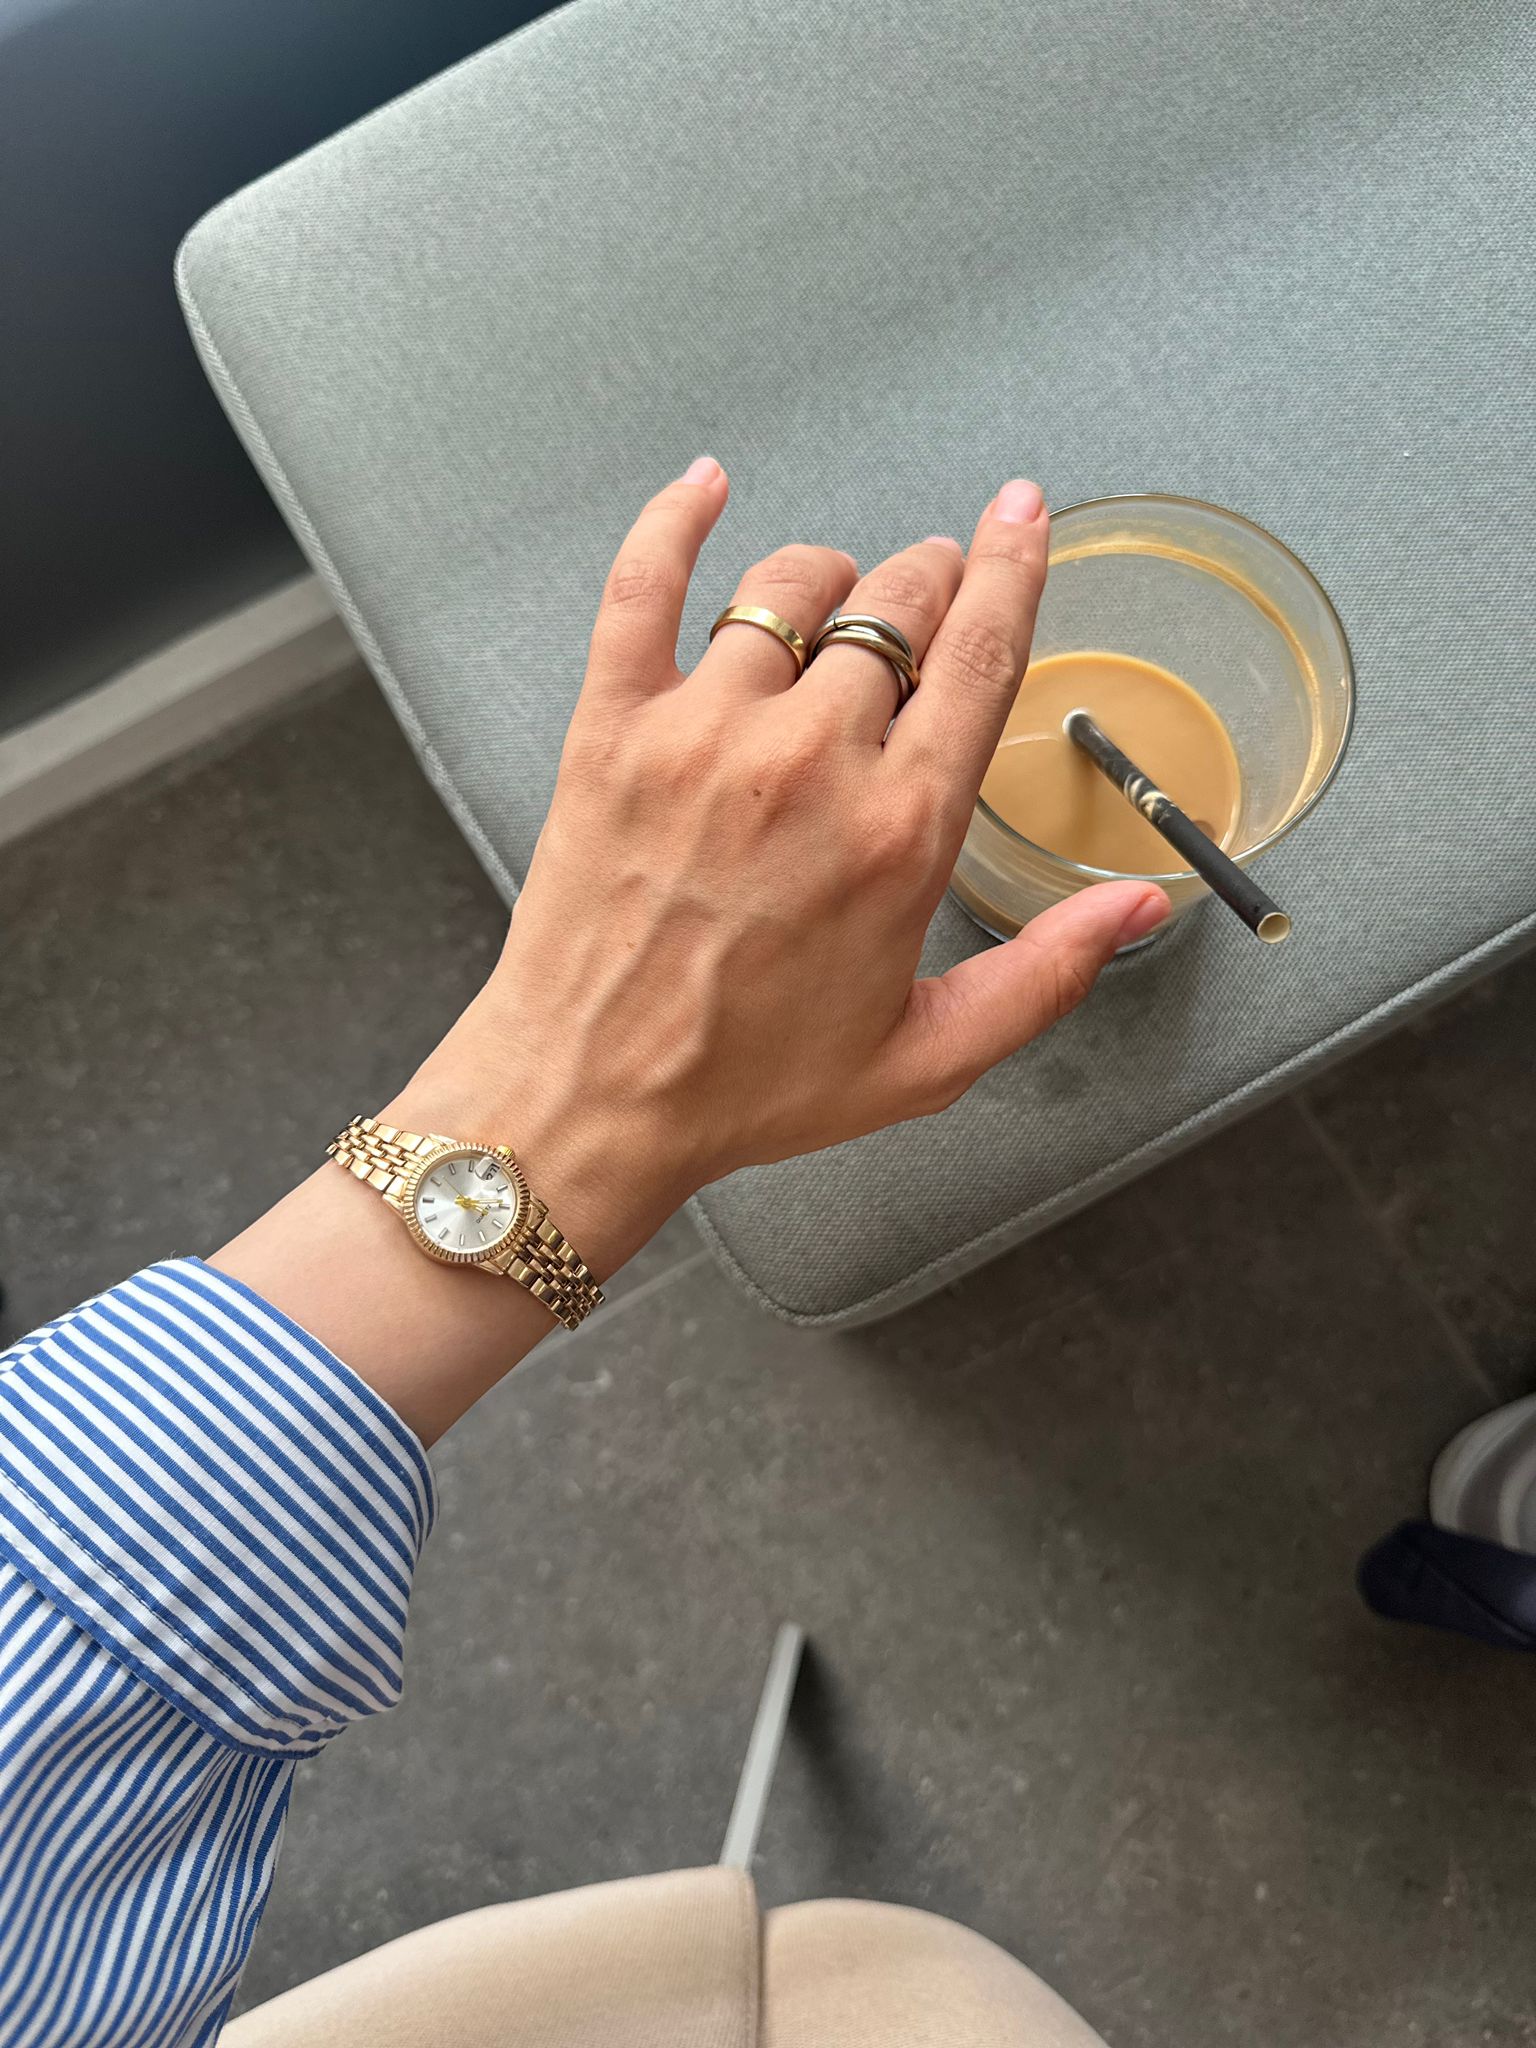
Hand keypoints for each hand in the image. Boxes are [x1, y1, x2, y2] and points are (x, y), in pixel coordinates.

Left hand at [407, 462, 1168, 1272]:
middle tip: (926, 600)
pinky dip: (675, 520)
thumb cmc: (753, 1085)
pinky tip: (705, 484)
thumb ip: (1045, 973)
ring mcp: (702, 734)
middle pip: (895, 607)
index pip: (979, 654)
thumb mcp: (929, 1056)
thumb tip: (1140, 905)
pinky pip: (643, 585)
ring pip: (788, 588)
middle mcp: (809, 762)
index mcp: (899, 831)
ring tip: (833, 603)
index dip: (1013, 568)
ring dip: (830, 579)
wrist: (592, 1099)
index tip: (1023, 516)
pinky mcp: (612, 728)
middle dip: (929, 585)